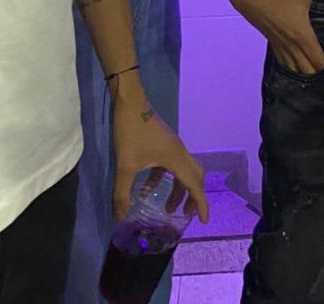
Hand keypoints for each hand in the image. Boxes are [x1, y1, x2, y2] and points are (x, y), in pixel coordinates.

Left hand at [111, 83, 208, 222]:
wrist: (129, 101)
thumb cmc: (131, 132)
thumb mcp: (124, 166)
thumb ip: (122, 194)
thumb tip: (120, 218)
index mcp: (176, 158)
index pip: (194, 185)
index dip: (201, 204)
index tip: (204, 222)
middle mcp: (180, 152)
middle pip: (195, 177)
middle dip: (193, 197)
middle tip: (187, 215)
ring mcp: (172, 145)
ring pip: (184, 170)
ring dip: (179, 189)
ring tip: (167, 207)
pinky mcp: (164, 141)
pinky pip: (171, 164)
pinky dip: (165, 178)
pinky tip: (147, 188)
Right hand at [231, 0, 323, 74]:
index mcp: (302, 36)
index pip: (318, 61)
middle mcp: (291, 46)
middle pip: (306, 71)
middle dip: (317, 76)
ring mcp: (279, 45)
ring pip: (293, 68)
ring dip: (302, 74)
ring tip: (312, 79)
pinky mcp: (270, 41)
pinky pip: (282, 60)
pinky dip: (289, 66)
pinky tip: (292, 66)